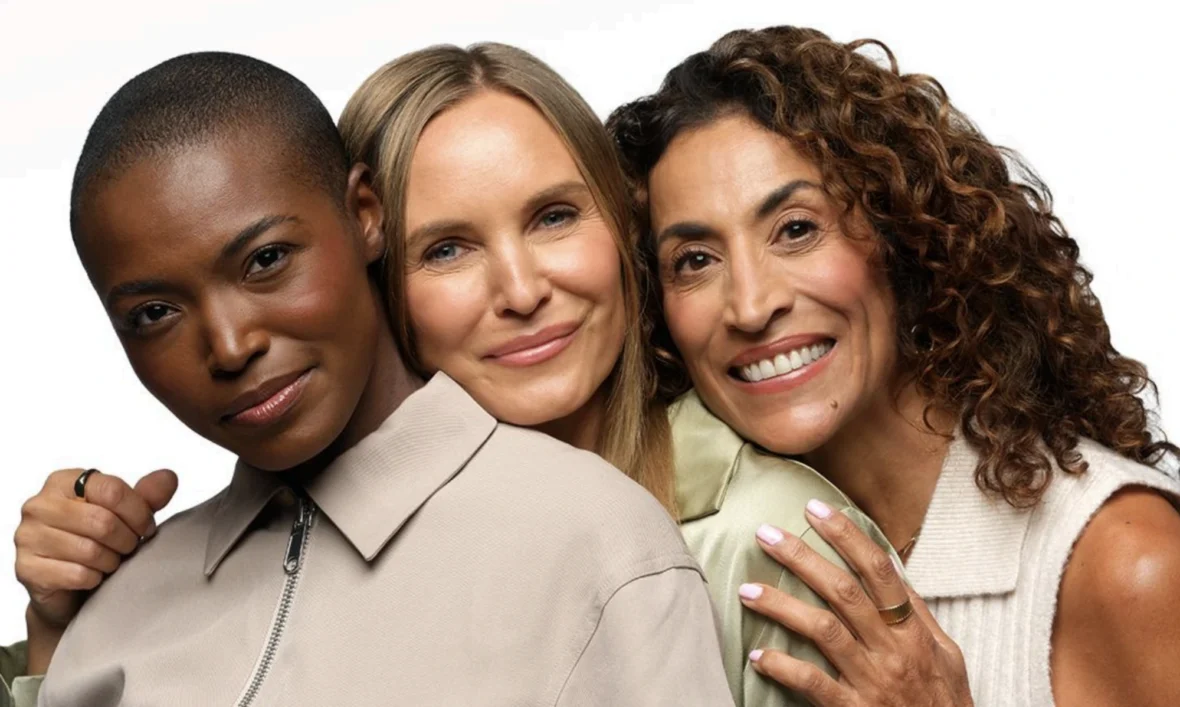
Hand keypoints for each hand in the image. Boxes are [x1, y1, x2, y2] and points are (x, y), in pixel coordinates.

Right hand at [15, 467, 177, 628]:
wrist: (71, 589)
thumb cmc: (98, 543)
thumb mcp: (126, 515)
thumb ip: (147, 496)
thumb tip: (168, 478)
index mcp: (63, 482)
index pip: (111, 490)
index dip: (138, 512)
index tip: (146, 527)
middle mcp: (39, 505)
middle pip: (102, 521)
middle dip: (127, 540)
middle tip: (130, 548)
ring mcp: (27, 537)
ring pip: (90, 550)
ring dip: (112, 561)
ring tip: (112, 561)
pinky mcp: (26, 568)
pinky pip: (77, 575)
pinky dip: (95, 579)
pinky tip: (94, 576)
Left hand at [739, 499, 970, 705]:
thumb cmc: (943, 702)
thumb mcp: (946, 654)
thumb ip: (917, 612)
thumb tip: (890, 568)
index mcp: (912, 631)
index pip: (878, 571)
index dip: (847, 536)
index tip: (815, 510)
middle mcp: (892, 650)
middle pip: (843, 592)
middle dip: (802, 558)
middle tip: (766, 534)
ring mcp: (871, 680)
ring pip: (823, 630)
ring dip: (782, 606)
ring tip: (748, 590)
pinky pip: (814, 684)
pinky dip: (784, 667)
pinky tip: (758, 655)